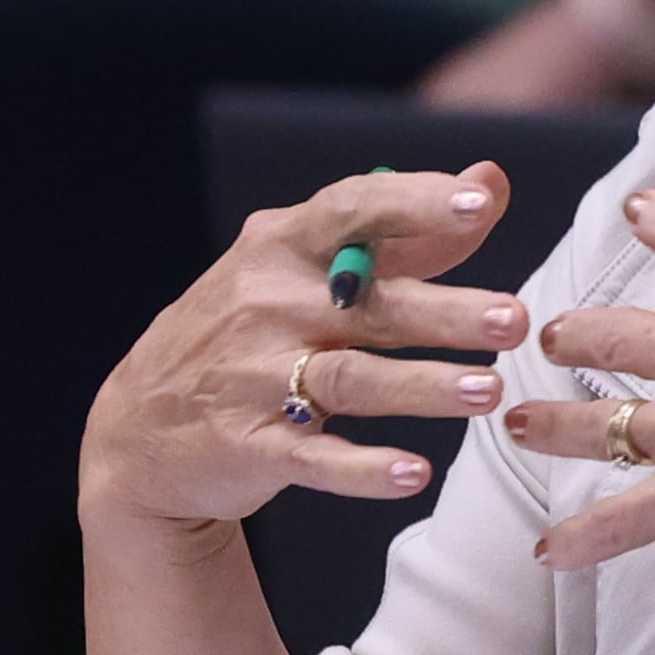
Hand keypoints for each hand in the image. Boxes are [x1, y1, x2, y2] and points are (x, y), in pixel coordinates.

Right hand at [79, 164, 527, 534]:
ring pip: (349, 379)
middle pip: (369, 304)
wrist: (139, 429)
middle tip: (515, 319)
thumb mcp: (308, 268)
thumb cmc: (252, 330)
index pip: (352, 210)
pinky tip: (414, 473)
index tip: (477, 202)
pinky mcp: (248, 445)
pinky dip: (363, 468)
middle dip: (444, 311)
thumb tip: (491, 181)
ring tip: (489, 391)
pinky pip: (313, 457)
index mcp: (283, 245)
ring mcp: (253, 376)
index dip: (414, 203)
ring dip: (422, 386)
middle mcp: (267, 304)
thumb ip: (406, 233)